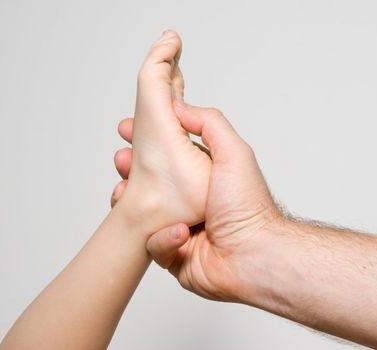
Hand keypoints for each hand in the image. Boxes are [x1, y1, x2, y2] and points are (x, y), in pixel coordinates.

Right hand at [112, 104, 282, 301]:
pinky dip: (162, 238)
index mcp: (201, 178)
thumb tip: (179, 107)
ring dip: (132, 201)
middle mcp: (188, 201)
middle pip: (148, 182)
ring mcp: (178, 228)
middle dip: (130, 168)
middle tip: (122, 160)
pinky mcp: (173, 255)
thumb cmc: (248, 206)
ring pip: (142, 213)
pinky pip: (154, 245)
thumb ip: (209, 124)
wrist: (254, 255)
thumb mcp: (234, 153)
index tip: (126, 130)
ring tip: (127, 191)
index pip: (167, 155)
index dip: (146, 142)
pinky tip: (178, 232)